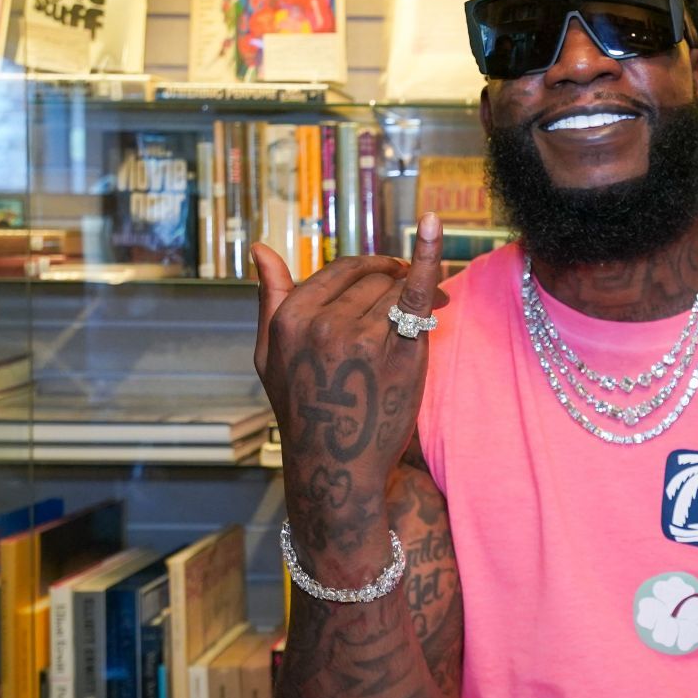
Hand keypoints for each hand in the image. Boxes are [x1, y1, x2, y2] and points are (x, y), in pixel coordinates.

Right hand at [252, 215, 445, 542]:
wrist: (336, 467)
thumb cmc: (303, 410)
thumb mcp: (271, 357)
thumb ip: (271, 299)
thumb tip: (260, 248)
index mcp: (290, 319)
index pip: (339, 271)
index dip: (367, 270)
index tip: (388, 274)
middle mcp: (322, 324)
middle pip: (371, 279)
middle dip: (394, 281)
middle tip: (414, 292)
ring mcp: (361, 338)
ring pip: (396, 291)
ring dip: (414, 292)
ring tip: (437, 300)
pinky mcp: (399, 354)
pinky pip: (415, 296)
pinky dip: (428, 259)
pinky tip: (433, 229)